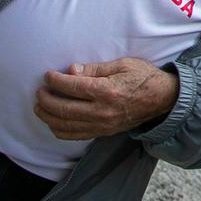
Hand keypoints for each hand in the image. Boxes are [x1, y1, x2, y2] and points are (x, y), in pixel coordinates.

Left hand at [33, 58, 177, 139]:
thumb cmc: (143, 77)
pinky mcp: (102, 132)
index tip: (47, 75)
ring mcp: (102, 125)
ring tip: (40, 106)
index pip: (72, 87)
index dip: (55, 81)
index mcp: (107, 91)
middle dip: (46, 100)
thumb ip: (95, 69)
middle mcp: (102, 111)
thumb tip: (71, 71)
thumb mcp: (122, 64)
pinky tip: (53, 121)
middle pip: (63, 109)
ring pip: (65, 126)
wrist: (162, 99)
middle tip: (39, 91)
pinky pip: (75, 135)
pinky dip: (59, 129)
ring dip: (48, 117)